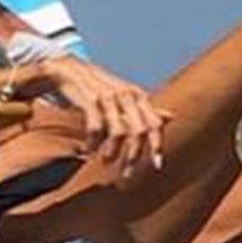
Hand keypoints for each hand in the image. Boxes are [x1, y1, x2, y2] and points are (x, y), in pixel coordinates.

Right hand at [31, 56, 168, 175]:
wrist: (68, 69)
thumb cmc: (100, 87)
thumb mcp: (126, 96)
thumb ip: (146, 109)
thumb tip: (172, 117)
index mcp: (139, 96)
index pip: (154, 124)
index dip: (157, 146)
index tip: (157, 166)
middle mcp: (127, 95)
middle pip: (139, 132)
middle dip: (134, 156)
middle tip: (127, 173)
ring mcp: (109, 96)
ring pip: (118, 132)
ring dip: (112, 152)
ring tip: (106, 161)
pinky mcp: (90, 99)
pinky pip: (96, 127)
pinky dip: (94, 142)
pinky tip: (90, 150)